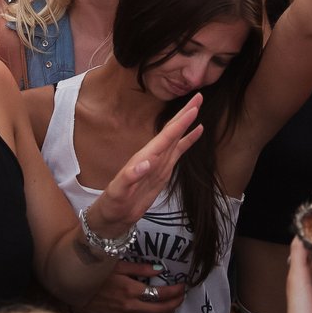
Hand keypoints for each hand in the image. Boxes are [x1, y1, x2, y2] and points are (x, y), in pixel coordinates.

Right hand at [74, 260, 184, 312]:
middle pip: (161, 310)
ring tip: (172, 308)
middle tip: (181, 296)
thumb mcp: (117, 265)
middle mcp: (129, 307)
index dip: (175, 291)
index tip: (182, 286)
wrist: (74, 293)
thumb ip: (140, 268)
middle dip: (175, 303)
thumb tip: (160, 270)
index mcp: (130, 290)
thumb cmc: (95, 275)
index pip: (161, 294)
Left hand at [88, 96, 203, 235]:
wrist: (113, 216)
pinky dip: (188, 141)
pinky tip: (197, 131)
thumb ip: (130, 177)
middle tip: (199, 96)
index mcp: (144, 157)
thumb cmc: (112, 204)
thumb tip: (146, 163)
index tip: (192, 109)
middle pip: (172, 131)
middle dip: (185, 114)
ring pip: (176, 138)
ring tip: (198, 108)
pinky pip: (178, 152)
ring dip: (187, 123)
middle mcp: (153, 156)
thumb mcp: (118, 192)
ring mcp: (159, 162)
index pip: (165, 137)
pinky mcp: (163, 171)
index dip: (179, 123)